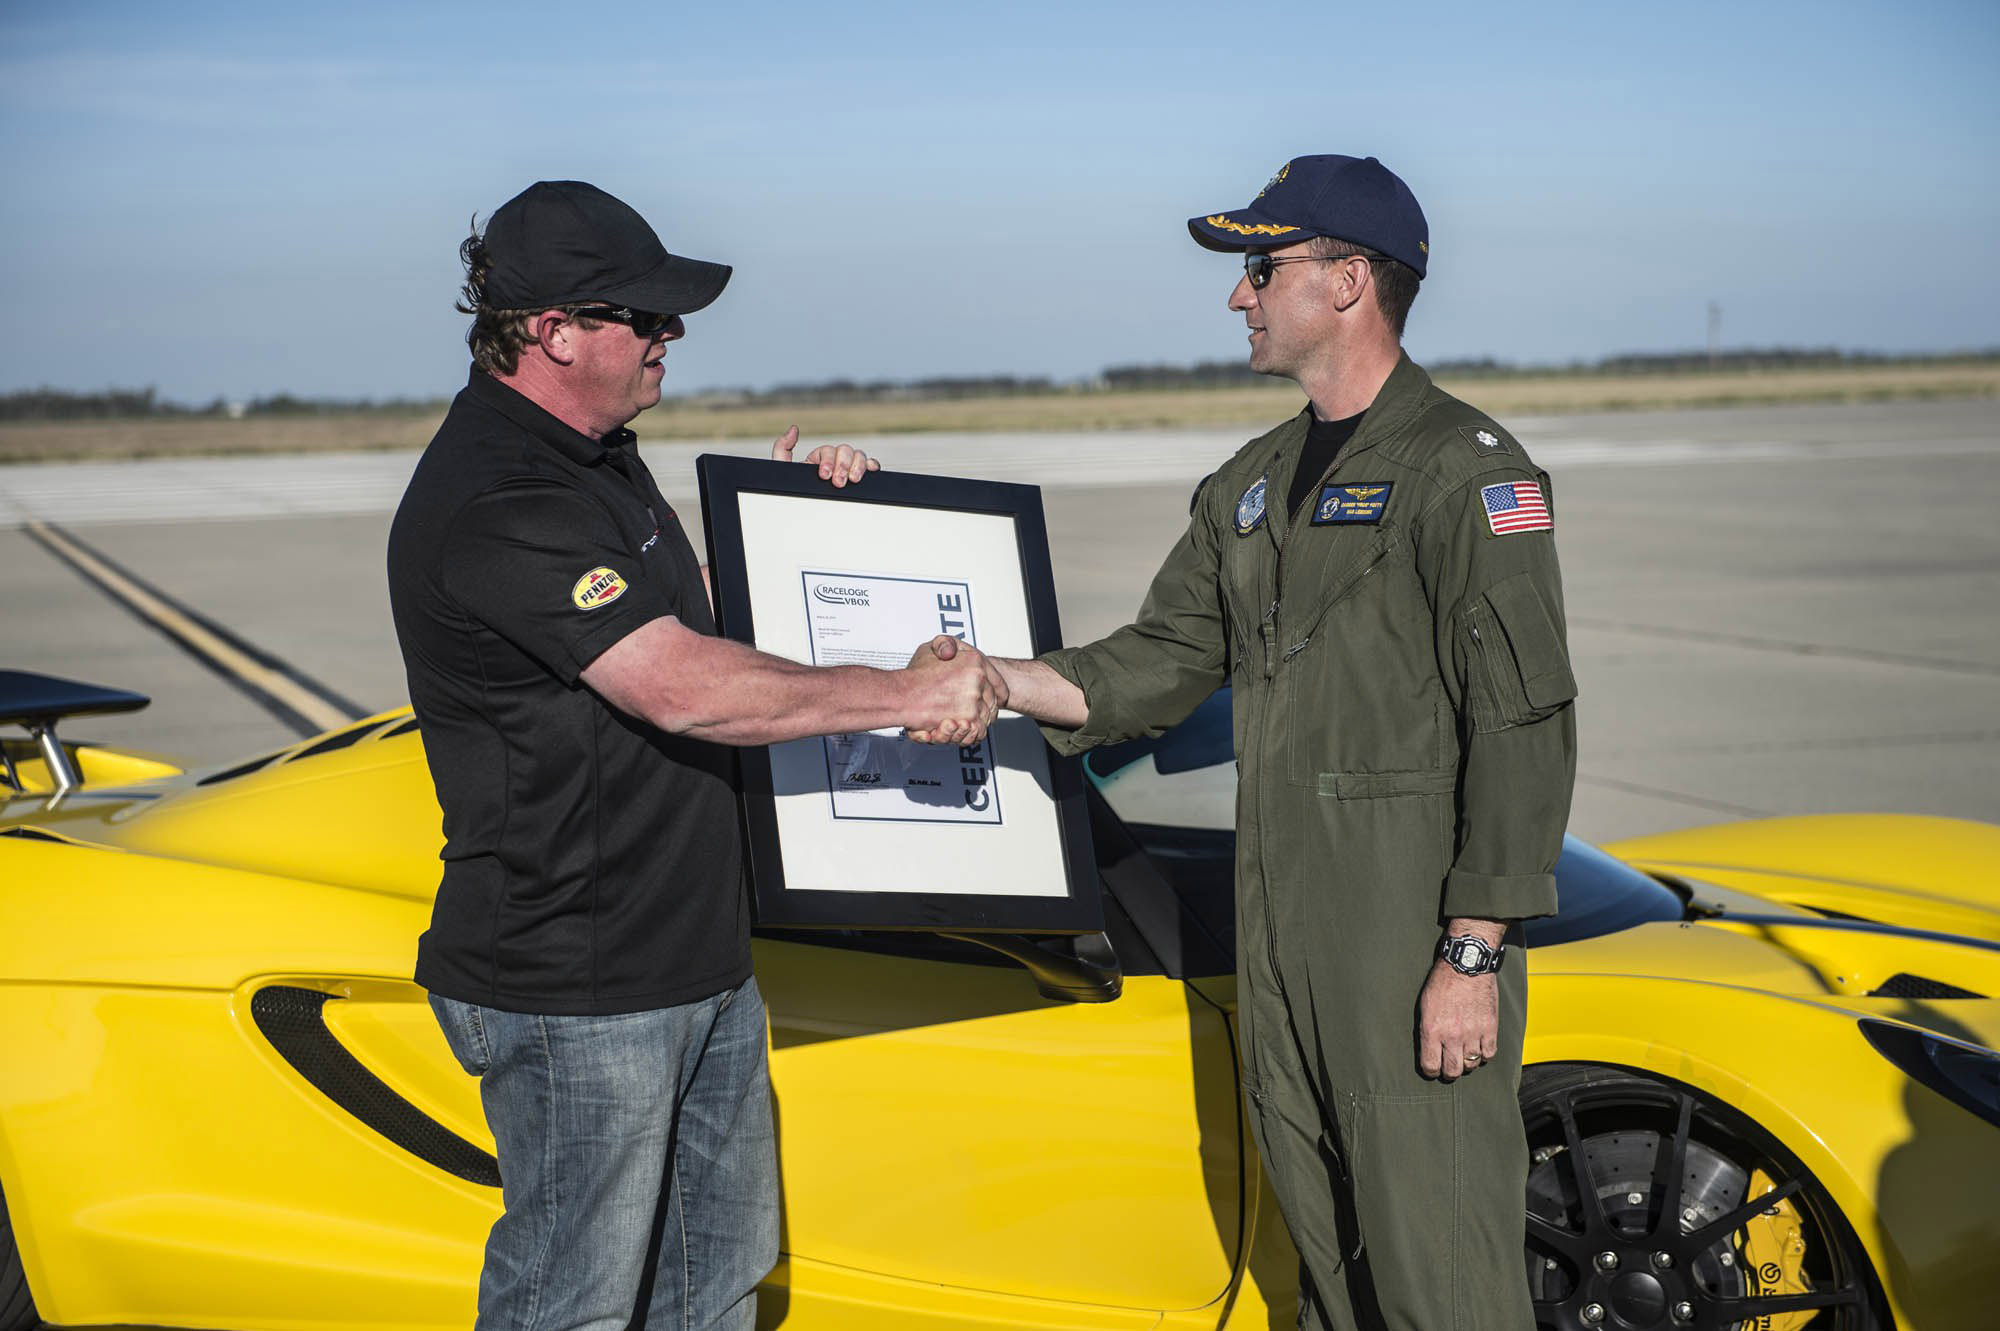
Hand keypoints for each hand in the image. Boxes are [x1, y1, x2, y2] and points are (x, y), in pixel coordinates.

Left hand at [770, 425, 880, 487]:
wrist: (800, 517)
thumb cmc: (792, 494)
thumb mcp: (782, 471)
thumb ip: (782, 448)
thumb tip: (794, 429)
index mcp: (817, 459)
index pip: (828, 450)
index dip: (829, 460)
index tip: (824, 475)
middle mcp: (835, 462)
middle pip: (845, 450)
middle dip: (843, 466)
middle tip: (838, 482)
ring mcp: (848, 470)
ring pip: (859, 456)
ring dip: (858, 466)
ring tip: (853, 480)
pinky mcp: (859, 478)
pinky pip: (870, 466)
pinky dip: (872, 466)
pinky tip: (869, 472)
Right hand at [903, 634, 1005, 744]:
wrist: (900, 695)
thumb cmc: (913, 676)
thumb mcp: (930, 648)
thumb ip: (946, 645)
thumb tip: (953, 650)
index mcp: (974, 660)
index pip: (996, 679)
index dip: (997, 690)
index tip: (996, 695)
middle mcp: (977, 679)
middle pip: (993, 700)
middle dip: (986, 708)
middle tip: (976, 711)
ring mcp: (974, 699)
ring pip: (986, 716)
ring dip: (977, 721)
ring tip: (965, 722)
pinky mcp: (967, 718)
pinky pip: (978, 730)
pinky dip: (971, 733)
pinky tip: (961, 729)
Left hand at [1416, 961, 1498, 1080]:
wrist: (1466, 965)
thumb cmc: (1442, 982)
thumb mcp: (1424, 1006)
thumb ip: (1426, 1030)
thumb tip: (1428, 1050)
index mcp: (1432, 1030)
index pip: (1430, 1066)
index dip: (1430, 1071)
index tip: (1432, 1069)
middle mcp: (1452, 1035)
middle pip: (1453, 1071)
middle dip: (1449, 1072)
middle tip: (1449, 1066)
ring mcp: (1473, 1033)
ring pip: (1472, 1064)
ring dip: (1467, 1062)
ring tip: (1464, 1053)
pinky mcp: (1490, 1028)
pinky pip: (1489, 1054)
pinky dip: (1484, 1054)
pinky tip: (1479, 1046)